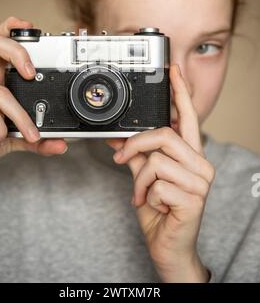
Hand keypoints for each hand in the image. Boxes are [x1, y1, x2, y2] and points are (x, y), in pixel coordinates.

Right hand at [0, 16, 67, 172]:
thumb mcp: (12, 136)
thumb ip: (35, 138)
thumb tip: (61, 143)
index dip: (11, 28)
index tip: (30, 26)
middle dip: (18, 51)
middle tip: (31, 73)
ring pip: (0, 92)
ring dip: (20, 116)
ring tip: (30, 133)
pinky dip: (0, 127)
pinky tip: (0, 136)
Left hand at [106, 64, 214, 281]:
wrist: (169, 247)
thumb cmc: (160, 209)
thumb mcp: (145, 177)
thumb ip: (136, 154)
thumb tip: (117, 137)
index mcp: (189, 154)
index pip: (187, 116)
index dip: (180, 92)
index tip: (173, 70)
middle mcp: (200, 164)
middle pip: (164, 135)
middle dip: (136, 145)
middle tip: (121, 158)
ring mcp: (200, 182)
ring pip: (156, 161)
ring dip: (140, 181)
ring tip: (142, 195)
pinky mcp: (193, 200)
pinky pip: (156, 186)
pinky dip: (145, 196)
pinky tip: (153, 206)